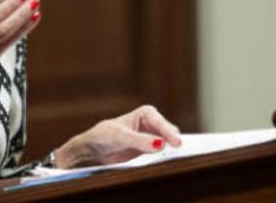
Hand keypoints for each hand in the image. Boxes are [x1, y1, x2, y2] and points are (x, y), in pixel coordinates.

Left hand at [55, 105, 181, 167]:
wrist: (93, 149)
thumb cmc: (104, 136)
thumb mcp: (120, 137)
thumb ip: (140, 140)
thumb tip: (161, 144)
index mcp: (146, 113)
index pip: (161, 122)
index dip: (168, 132)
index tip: (176, 143)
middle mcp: (151, 124)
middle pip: (169, 133)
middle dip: (174, 141)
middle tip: (182, 152)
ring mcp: (152, 137)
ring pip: (168, 144)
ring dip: (172, 150)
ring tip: (179, 158)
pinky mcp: (150, 150)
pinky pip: (163, 153)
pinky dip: (167, 157)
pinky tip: (170, 162)